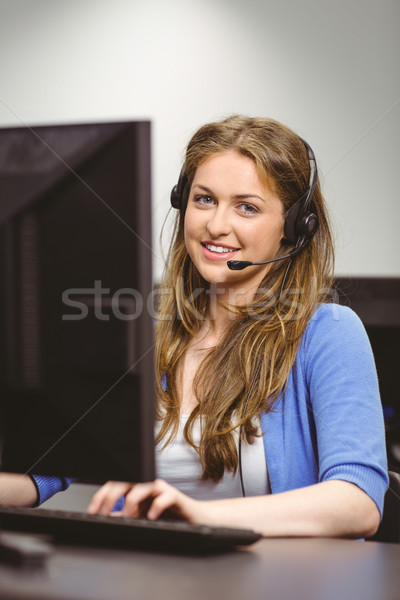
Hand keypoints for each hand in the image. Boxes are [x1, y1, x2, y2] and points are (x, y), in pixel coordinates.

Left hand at [87, 479, 202, 521]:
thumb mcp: (142, 516)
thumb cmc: (167, 514)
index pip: (115, 484)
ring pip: (143, 485)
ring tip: (129, 516)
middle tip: (104, 513)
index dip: (101, 496)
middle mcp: (147, 484)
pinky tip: (151, 516)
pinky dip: (155, 506)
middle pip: (126, 481)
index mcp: (137, 487)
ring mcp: (161, 488)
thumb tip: (108, 518)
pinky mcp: (174, 496)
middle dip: (112, 496)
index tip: (93, 511)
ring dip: (132, 500)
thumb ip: (127, 515)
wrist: (192, 517)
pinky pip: (163, 497)